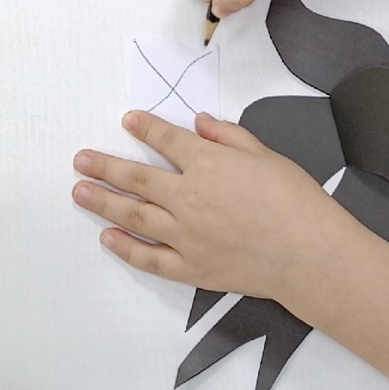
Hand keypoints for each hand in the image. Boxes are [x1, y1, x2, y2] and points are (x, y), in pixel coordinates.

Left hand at [73, 110, 355, 302]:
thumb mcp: (265, 154)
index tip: (128, 121)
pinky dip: (126, 248)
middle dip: (105, 166)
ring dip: (104, 202)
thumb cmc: (294, 198)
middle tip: (80, 160)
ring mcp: (186, 235)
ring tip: (79, 192)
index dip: (145, 128)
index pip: (166, 140)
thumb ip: (228, 136)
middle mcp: (188, 197)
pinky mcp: (192, 268)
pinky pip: (151, 258)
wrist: (309, 253)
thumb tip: (199, 122)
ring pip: (135, 215)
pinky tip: (108, 238)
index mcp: (207, 164)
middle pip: (137, 179)